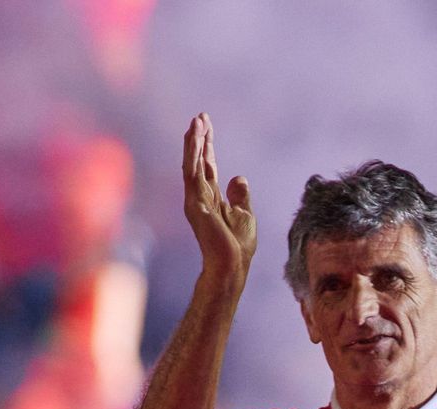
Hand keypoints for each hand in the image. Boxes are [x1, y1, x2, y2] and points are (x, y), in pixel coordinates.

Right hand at [182, 113, 255, 277]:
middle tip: (200, 116)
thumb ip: (240, 196)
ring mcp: (195, 199)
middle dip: (199, 138)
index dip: (207, 146)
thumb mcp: (245, 215)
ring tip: (196, 121)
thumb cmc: (237, 246)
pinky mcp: (195, 202)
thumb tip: (239, 177)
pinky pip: (192, 172)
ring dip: (193, 141)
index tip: (207, 125)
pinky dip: (192, 153)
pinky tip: (194, 137)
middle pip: (198, 161)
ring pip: (192, 164)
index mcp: (212, 198)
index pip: (208, 166)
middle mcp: (200, 196)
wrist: (231, 265)